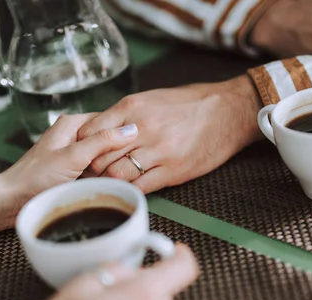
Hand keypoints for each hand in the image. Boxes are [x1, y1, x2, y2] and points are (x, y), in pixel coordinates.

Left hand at [0, 113, 137, 220]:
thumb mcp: (73, 157)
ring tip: (111, 177)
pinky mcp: (74, 169)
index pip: (110, 120)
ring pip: (104, 155)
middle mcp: (74, 134)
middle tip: (120, 167)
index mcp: (72, 123)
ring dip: (110, 166)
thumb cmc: (35, 178)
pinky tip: (104, 184)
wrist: (14, 201)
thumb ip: (102, 141)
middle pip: (108, 139)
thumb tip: (131, 130)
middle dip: (116, 153)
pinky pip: (97, 169)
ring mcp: (74, 153)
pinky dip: (102, 176)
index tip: (133, 148)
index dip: (123, 134)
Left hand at [75, 75, 261, 193]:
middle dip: (92, 168)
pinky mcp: (173, 170)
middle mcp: (142, 128)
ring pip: (118, 174)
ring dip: (110, 181)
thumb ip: (125, 114)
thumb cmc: (190, 103)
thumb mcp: (151, 98)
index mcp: (132, 107)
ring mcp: (158, 151)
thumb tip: (101, 130)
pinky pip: (141, 186)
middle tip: (91, 174)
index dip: (83, 145)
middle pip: (100, 156)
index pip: (90, 130)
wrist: (228, 111)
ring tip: (110, 183)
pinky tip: (130, 188)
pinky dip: (131, 189)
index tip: (83, 153)